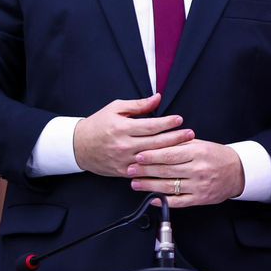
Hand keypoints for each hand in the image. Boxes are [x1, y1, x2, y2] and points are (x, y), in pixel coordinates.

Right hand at [73, 94, 193, 176]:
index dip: (167, 123)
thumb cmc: (98, 124)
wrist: (79, 146)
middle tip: (191, 134)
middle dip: (175, 138)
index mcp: (122, 128)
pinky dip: (158, 167)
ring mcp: (125, 161)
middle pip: (156, 142)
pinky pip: (145, 171)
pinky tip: (171, 164)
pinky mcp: (124, 172)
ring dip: (170, 154)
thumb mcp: (116, 108)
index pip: (150, 126)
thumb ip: (138, 105)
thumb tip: (158, 99)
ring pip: (152, 159)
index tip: (180, 119)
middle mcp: (124, 146)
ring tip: (186, 149)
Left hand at [127, 138, 245, 207]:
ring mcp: (199, 186)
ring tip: (135, 183)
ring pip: (170, 187)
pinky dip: (163, 201)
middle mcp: (198, 170)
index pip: (170, 154)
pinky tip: (151, 199)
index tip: (137, 156)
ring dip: (149, 186)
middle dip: (145, 170)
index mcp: (197, 153)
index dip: (152, 156)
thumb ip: (179, 144)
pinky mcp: (200, 199)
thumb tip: (156, 141)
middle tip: (130, 170)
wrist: (238, 171)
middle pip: (167, 170)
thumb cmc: (215, 155)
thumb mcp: (199, 144)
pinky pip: (178, 202)